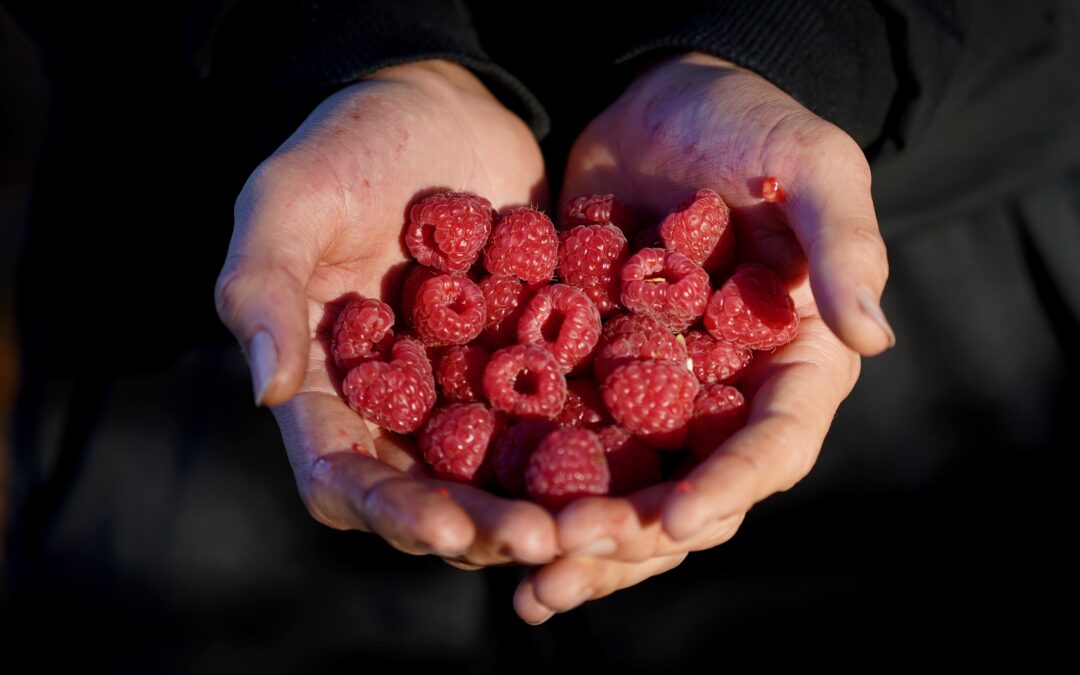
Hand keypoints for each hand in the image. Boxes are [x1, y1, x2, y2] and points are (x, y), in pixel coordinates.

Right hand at [215, 60, 556, 566]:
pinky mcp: (525, 364)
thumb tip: (264, 390)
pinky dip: (589, 447)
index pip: (344, 477)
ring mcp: (464, 391)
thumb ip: (260, 288)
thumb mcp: (287, 201)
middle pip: (434, 495)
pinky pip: (556, 418)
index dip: (392, 512)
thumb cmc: (346, 144)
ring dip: (545, 506)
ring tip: (596, 520)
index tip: (449, 524)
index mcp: (326, 387)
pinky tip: (635, 462)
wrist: (438, 102)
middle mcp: (395, 406)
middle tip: (548, 541)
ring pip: (502, 475)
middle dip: (486, 526)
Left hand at [514, 52, 892, 621]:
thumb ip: (842, 242)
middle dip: (636, 536)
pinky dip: (537, 492)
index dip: (730, 486)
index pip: (773, 443)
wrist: (656, 101)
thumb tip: (874, 337)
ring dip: (584, 545)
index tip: (675, 519)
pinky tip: (488, 524)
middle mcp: (728, 396)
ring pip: (629, 491)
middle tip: (568, 561)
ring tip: (530, 587)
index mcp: (793, 363)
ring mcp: (659, 396)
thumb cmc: (747, 120)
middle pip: (694, 492)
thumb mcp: (810, 162)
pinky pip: (570, 449)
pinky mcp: (596, 381)